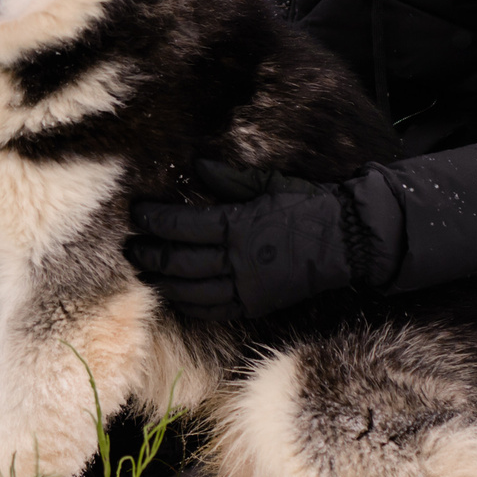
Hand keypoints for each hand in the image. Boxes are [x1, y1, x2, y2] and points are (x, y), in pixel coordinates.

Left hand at [125, 158, 359, 323]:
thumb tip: (198, 166)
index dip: (154, 221)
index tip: (135, 214)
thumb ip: (230, 179)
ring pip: (191, 289)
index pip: (182, 225)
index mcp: (238, 225)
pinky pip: (214, 310)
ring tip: (142, 271)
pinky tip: (173, 296)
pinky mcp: (256, 305)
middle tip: (129, 246)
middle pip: (180, 260)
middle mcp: (238, 259)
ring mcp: (246, 287)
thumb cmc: (309, 206)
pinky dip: (188, 304)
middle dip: (150, 253)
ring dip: (162, 281)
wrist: (347, 242)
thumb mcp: (270, 184)